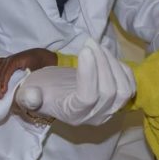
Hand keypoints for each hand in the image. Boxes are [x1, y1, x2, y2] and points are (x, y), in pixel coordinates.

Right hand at [0, 48, 56, 98]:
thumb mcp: (40, 72)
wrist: (50, 57)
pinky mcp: (12, 61)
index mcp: (19, 59)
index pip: (6, 70)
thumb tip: (24, 94)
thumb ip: (31, 81)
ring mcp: (11, 58)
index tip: (2, 92)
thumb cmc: (45, 64)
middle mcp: (13, 58)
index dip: (3, 82)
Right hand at [15, 39, 135, 125]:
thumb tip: (31, 96)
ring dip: (113, 63)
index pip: (88, 97)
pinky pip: (130, 86)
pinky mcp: (119, 101)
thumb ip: (28, 96)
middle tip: (90, 43)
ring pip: (123, 89)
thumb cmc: (43, 90)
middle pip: (109, 91)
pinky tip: (108, 56)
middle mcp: (95, 116)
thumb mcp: (29, 93)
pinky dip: (123, 68)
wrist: (56, 95)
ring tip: (98, 46)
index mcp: (73, 114)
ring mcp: (110, 110)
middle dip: (102, 62)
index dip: (90, 74)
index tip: (85, 50)